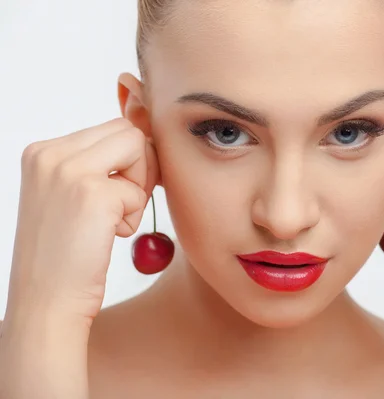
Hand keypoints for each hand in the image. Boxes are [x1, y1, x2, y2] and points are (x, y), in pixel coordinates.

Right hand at [6, 117, 158, 326]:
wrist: (46, 301)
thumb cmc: (64, 254)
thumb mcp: (67, 195)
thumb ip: (92, 165)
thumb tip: (142, 141)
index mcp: (41, 152)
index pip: (110, 128)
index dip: (128, 159)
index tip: (119, 192)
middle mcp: (50, 154)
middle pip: (127, 131)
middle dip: (140, 165)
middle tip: (124, 203)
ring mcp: (68, 170)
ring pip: (138, 146)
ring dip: (137, 186)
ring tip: (112, 218)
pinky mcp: (92, 193)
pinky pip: (139, 191)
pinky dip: (133, 216)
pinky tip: (108, 236)